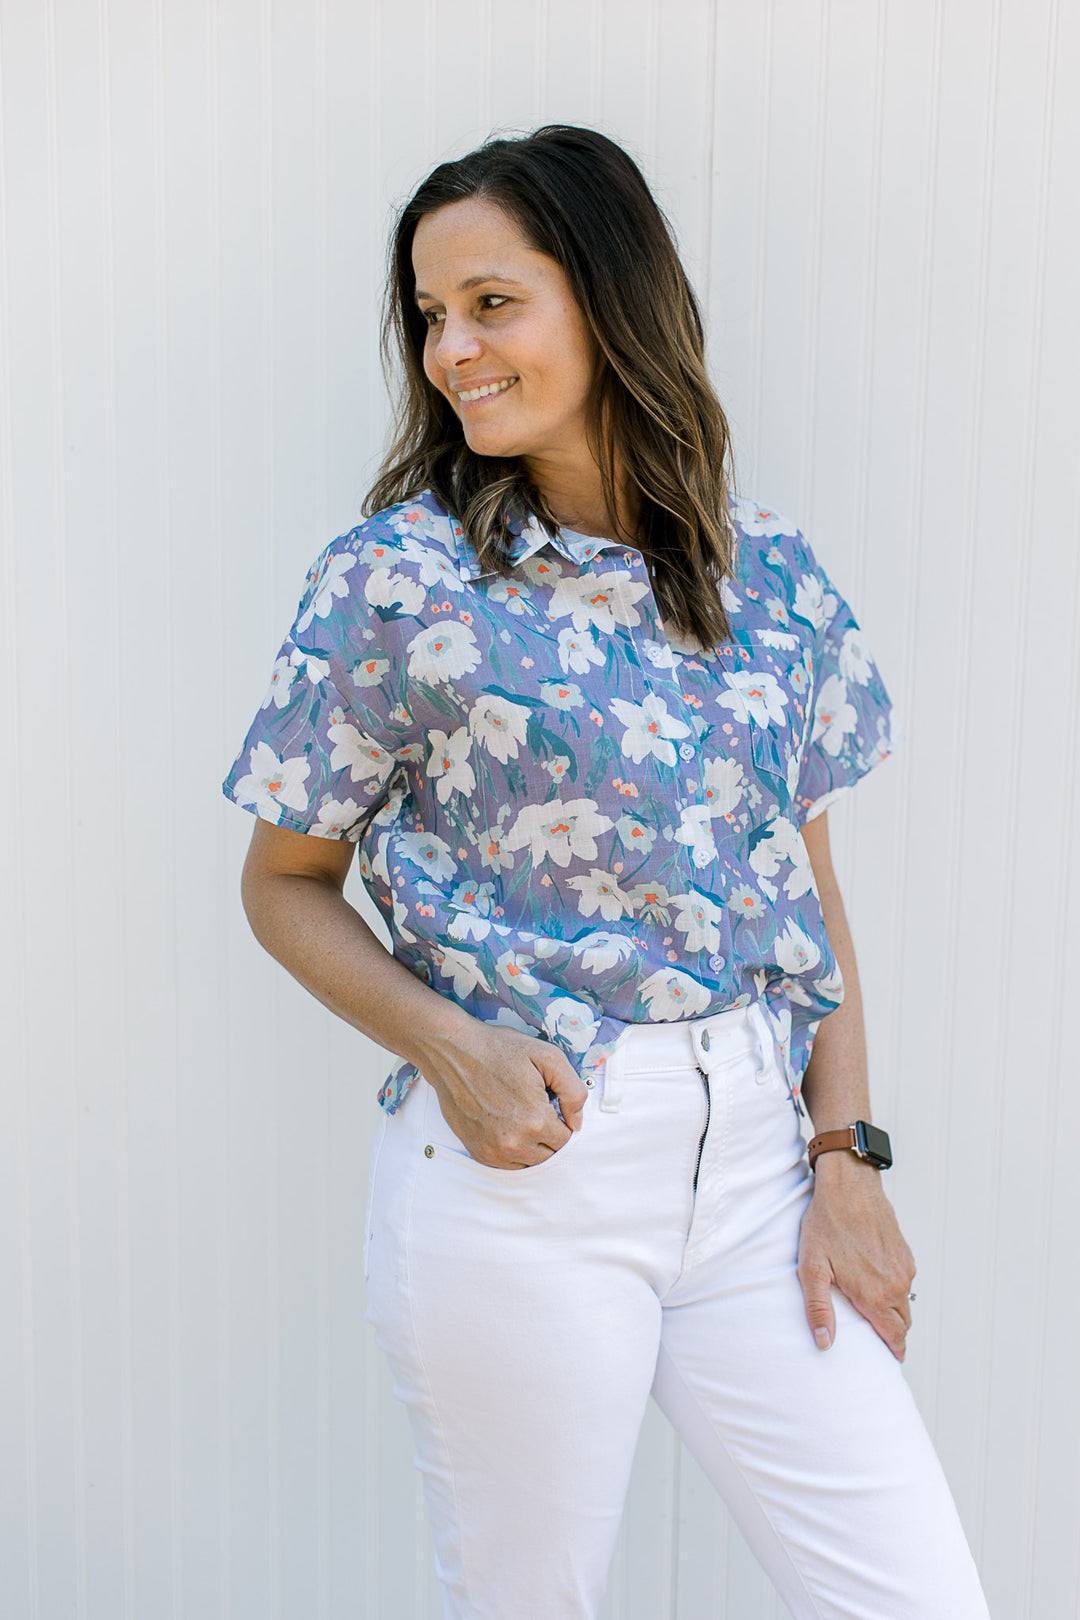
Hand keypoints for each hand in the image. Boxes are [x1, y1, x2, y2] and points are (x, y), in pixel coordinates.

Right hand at [410, 1016, 590, 1169]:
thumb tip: (578, 1123)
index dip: (563, 1120)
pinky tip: (507, 1125)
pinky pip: (507, 1165)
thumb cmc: (499, 1050)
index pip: (566, 1139)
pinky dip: (512, 1150)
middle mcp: (514, 1143)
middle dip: (549, 1134)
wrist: (454, 1051)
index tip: (550, 1104)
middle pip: (549, 1155)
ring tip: (520, 1115)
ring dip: (532, 1145)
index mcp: (536, 1121)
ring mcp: (493, 1151)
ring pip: (529, 1163)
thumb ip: (573, 1092)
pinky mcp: (478, 1151)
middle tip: (536, 1107)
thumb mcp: (548, 1057)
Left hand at [797, 1153, 916, 1359]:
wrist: (848, 1185)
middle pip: (903, 1323)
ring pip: (904, 1300)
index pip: (895, 1336)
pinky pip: (904, 1279)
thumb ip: (819, 1309)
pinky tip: (874, 1279)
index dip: (894, 1351)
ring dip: (893, 1309)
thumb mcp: (812, 1268)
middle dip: (893, 1334)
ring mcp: (904, 1266)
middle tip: (878, 1338)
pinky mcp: (905, 1251)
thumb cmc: (826, 1224)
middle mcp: (896, 1284)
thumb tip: (824, 1343)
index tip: (890, 1359)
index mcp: (875, 1294)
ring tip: (871, 1308)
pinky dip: (894, 1287)